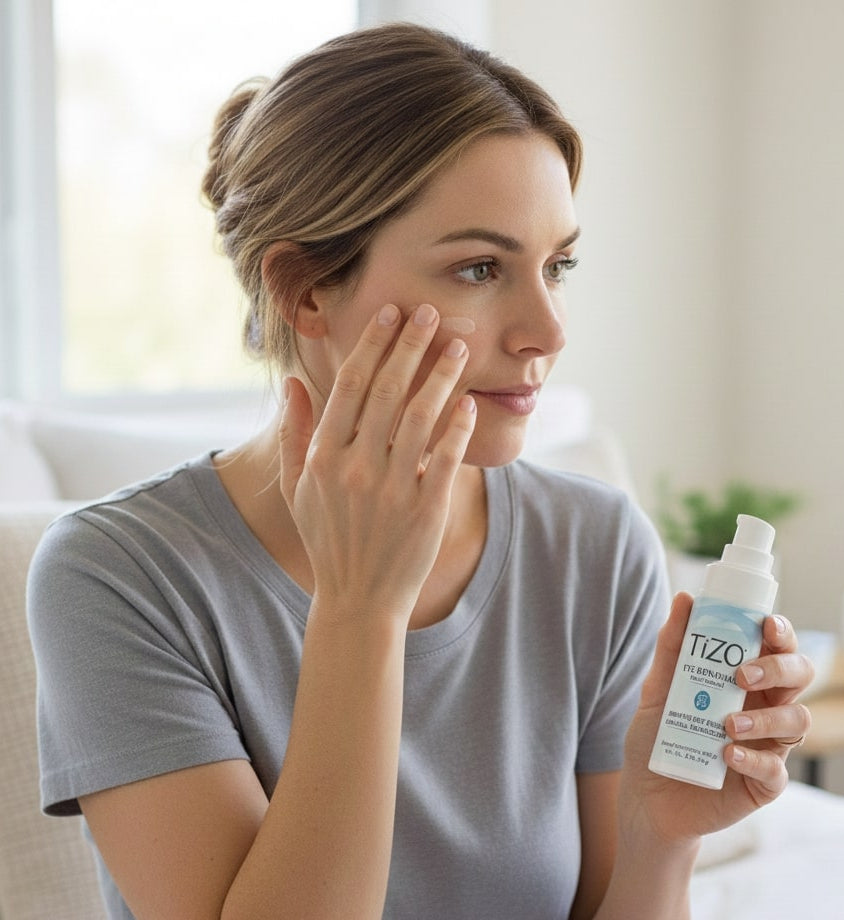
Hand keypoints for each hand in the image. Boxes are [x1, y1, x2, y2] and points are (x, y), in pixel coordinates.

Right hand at [278, 303, 475, 624]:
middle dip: (409, 344)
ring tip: (458, 345)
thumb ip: (292, 433)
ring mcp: (392, 488)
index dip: (371, 345)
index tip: (389, 313)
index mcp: (323, 457)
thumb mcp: (296, 489)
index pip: (349, 385)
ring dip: (441, 374)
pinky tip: (468, 401)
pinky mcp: (426, 509)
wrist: (358, 599)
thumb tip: (291, 381)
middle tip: (429, 311)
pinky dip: (457, 426)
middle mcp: (355, 467)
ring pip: (421, 416)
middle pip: (387, 390)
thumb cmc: (327, 538)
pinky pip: (445, 458)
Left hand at [620, 593, 814, 844]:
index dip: (782, 632)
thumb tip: (685, 598)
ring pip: (798, 720)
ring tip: (728, 723)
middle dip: (780, 669)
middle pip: (801, 676)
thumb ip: (672, 646)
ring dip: (767, 717)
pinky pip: (776, 769)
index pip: (778, 647)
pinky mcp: (763, 783)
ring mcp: (769, 745)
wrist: (646, 795)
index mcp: (746, 678)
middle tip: (743, 675)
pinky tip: (726, 754)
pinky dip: (754, 758)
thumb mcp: (657, 687)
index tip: (766, 624)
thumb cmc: (658, 734)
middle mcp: (764, 707)